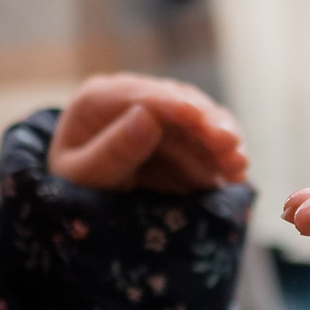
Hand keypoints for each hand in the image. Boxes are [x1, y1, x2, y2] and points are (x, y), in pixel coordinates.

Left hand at [51, 75, 247, 192]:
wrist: (80, 213)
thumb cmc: (71, 191)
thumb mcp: (80, 177)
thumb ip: (112, 150)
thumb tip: (148, 116)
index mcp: (99, 99)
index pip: (140, 96)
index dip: (172, 105)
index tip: (197, 117)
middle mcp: (136, 100)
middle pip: (180, 103)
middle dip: (208, 125)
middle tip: (229, 145)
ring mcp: (164, 119)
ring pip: (202, 122)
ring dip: (224, 142)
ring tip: (239, 166)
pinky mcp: (184, 142)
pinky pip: (210, 145)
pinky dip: (224, 158)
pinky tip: (237, 174)